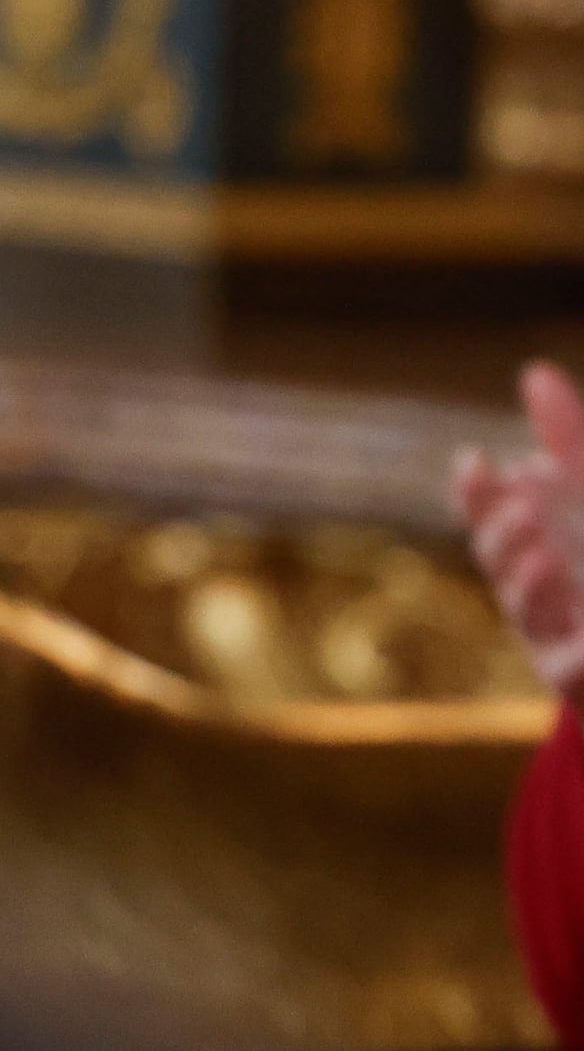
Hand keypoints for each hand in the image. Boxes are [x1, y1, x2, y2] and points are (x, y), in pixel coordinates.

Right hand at [452, 360, 583, 692]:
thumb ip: (569, 437)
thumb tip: (535, 372)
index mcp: (532, 543)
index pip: (489, 513)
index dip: (477, 491)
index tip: (478, 459)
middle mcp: (536, 588)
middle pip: (498, 558)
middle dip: (501, 531)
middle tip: (523, 502)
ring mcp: (557, 636)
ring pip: (527, 611)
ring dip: (529, 584)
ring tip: (546, 553)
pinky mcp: (577, 678)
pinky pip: (571, 668)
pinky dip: (577, 654)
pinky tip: (579, 626)